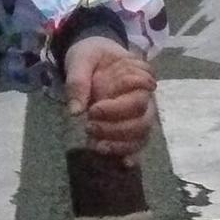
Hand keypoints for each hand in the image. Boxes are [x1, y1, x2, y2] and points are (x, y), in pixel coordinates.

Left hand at [63, 37, 155, 160]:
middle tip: (89, 126)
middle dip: (116, 129)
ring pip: (142, 135)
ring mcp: (140, 114)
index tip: (92, 111)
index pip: (139, 97)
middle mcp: (144, 98)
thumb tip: (75, 111)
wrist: (94, 57)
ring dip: (120, 144)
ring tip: (96, 145)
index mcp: (138, 77)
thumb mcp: (81, 60)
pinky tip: (122, 163)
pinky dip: (132, 155)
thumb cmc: (92, 56)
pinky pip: (138, 144)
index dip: (117, 108)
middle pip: (143, 120)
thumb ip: (78, 81)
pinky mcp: (132, 127)